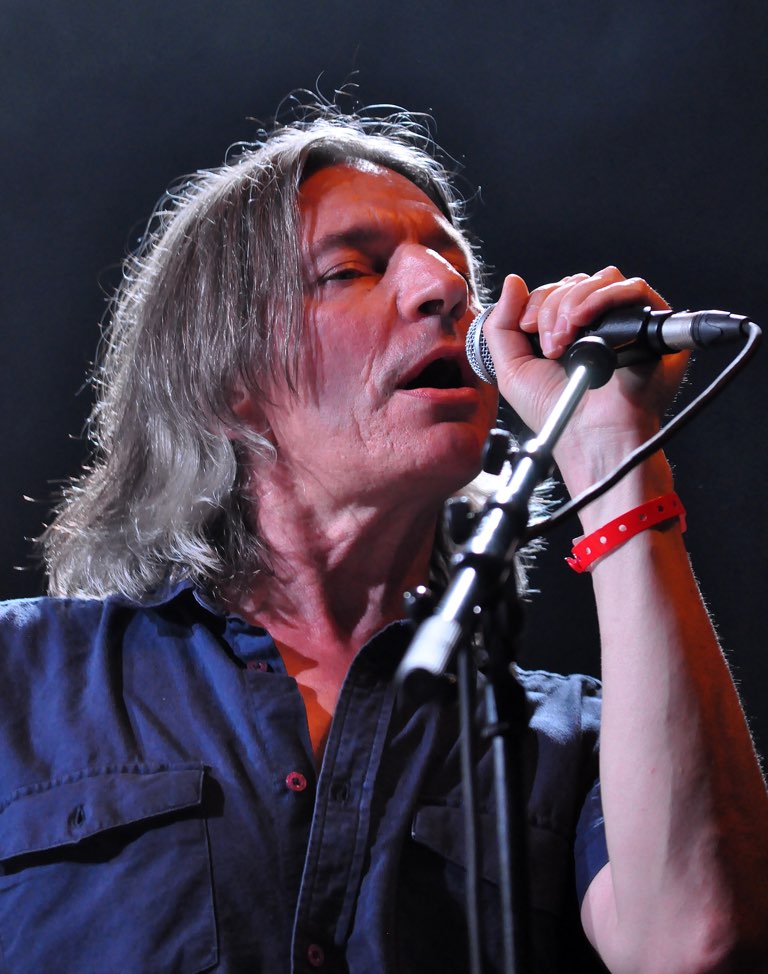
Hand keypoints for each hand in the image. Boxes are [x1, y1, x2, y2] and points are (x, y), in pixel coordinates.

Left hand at [480, 267, 688, 495]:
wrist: (587, 436)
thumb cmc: (555, 412)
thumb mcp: (511, 368)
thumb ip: (501, 325)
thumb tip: (512, 282)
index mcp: (570, 330)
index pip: (556, 290)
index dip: (538, 302)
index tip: (528, 329)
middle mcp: (600, 323)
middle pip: (577, 282)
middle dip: (553, 306)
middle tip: (548, 345)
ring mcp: (626, 323)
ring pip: (603, 280)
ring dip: (573, 303)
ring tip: (563, 341)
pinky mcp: (651, 327)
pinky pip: (633, 290)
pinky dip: (602, 297)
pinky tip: (582, 324)